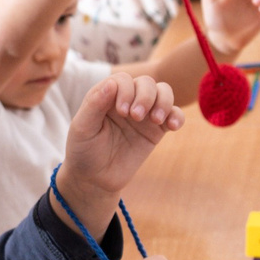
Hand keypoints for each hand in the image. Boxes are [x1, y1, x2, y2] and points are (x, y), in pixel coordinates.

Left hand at [59, 74, 182, 214]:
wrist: (95, 178)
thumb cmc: (84, 150)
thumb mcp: (82, 128)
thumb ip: (94, 104)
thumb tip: (112, 83)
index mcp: (107, 96)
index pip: (124, 80)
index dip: (126, 91)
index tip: (122, 112)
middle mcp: (127, 101)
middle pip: (146, 83)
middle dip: (145, 96)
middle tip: (136, 117)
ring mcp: (144, 115)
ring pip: (163, 93)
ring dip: (163, 102)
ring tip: (155, 120)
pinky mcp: (157, 130)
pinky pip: (174, 115)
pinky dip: (177, 116)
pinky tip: (172, 126)